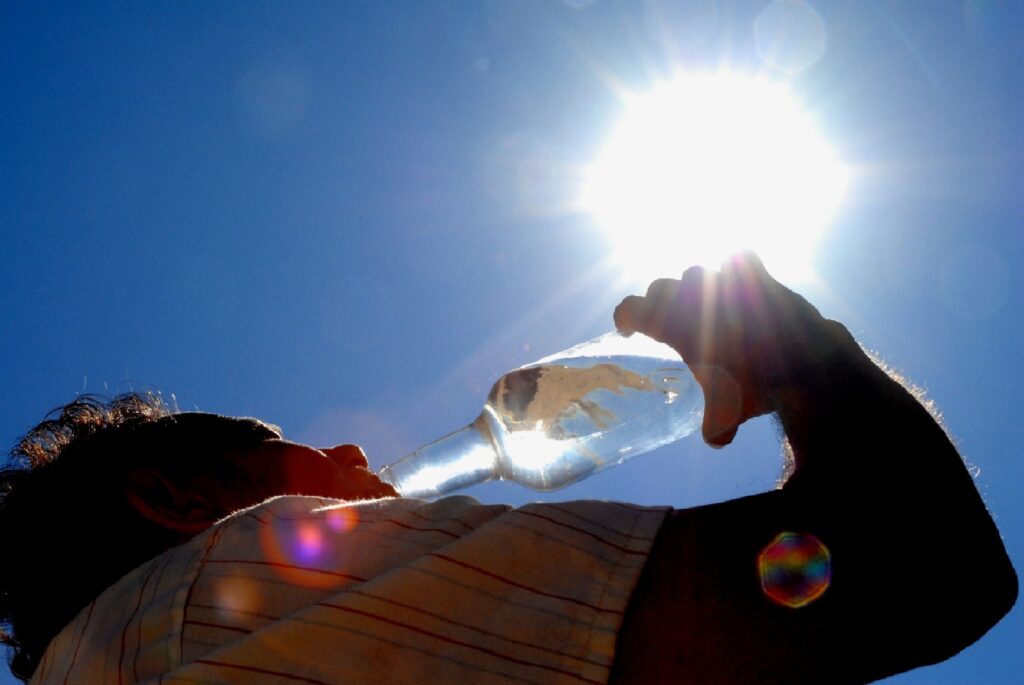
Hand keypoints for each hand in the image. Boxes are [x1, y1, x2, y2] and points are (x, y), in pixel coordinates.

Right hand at [614, 252, 837, 446]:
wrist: (799, 358)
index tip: (627, 329)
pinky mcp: (754, 274)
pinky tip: (742, 280)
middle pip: (659, 288)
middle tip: (668, 321)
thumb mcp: (728, 411)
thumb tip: (716, 440)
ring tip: (704, 304)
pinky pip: (740, 258)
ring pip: (694, 273)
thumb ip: (716, 425)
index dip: (625, 318)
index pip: (630, 309)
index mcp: (671, 323)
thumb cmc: (752, 383)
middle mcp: (689, 297)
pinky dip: (738, 268)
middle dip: (659, 302)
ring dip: (693, 287)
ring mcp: (721, 281)